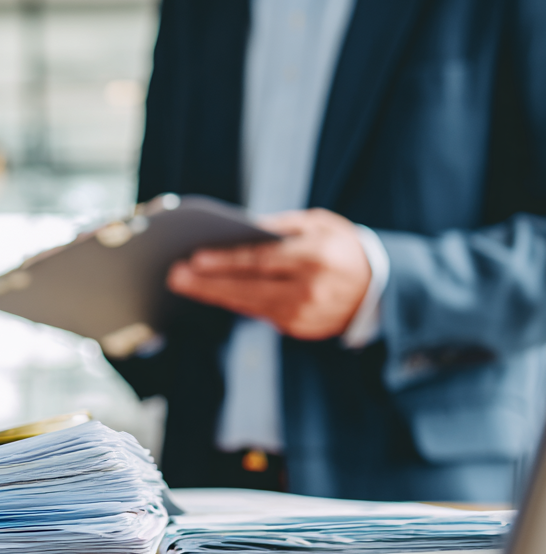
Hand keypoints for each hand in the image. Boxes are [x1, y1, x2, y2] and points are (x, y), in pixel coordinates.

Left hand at [166, 208, 370, 339]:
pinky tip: (212, 292)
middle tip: (176, 276)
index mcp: (317, 257)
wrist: (378, 288)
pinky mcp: (299, 329)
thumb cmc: (341, 247)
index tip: (196, 259)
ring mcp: (304, 314)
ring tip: (185, 283)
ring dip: (214, 294)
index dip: (226, 261)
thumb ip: (282, 226)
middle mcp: (310, 289)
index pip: (262, 260)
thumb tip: (242, 229)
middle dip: (209, 283)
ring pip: (250, 304)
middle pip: (249, 287)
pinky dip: (236, 301)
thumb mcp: (321, 223)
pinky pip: (260, 313)